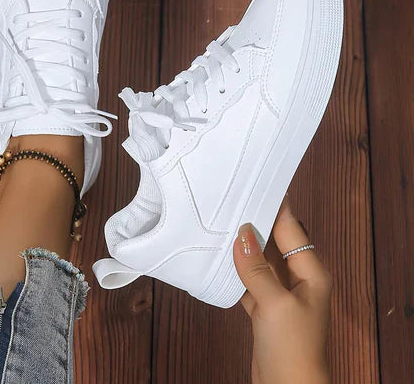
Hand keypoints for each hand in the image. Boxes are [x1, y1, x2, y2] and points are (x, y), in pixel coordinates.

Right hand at [233, 197, 331, 383]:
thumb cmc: (293, 347)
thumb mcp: (275, 303)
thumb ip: (257, 268)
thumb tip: (243, 234)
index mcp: (311, 272)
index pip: (292, 228)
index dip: (276, 207)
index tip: (258, 185)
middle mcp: (298, 278)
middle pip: (275, 242)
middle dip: (256, 223)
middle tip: (233, 201)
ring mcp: (280, 293)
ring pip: (260, 260)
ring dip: (244, 247)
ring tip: (223, 224)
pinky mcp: (265, 307)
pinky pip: (249, 280)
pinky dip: (236, 271)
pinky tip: (220, 260)